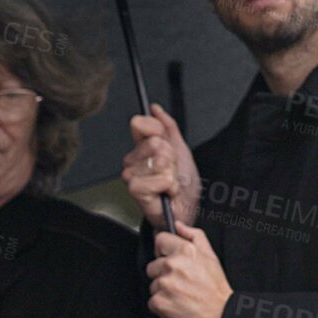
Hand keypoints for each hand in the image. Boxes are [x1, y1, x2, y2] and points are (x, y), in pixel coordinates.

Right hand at [122, 103, 199, 229]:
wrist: (186, 209)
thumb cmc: (182, 185)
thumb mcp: (180, 149)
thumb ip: (167, 126)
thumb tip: (155, 109)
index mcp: (140, 148)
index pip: (141, 124)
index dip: (160, 133)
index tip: (168, 147)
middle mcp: (132, 160)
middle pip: (154, 142)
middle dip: (171, 158)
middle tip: (171, 170)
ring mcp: (131, 175)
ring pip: (159, 161)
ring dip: (172, 174)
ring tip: (170, 183)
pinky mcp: (136, 190)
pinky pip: (160, 178)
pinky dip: (170, 186)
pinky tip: (167, 192)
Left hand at [147, 224, 231, 317]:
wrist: (221, 314)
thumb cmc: (215, 287)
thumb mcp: (210, 255)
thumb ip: (194, 235)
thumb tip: (178, 225)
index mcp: (185, 251)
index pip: (159, 240)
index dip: (163, 250)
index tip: (168, 258)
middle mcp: (173, 265)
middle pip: (152, 265)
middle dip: (163, 274)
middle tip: (180, 282)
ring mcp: (165, 284)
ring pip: (152, 284)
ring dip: (163, 290)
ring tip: (180, 294)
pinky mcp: (160, 302)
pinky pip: (152, 301)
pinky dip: (162, 305)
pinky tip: (176, 304)